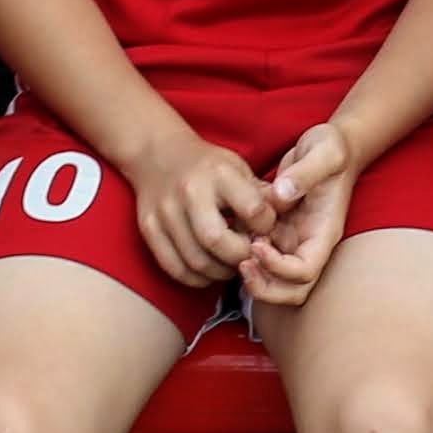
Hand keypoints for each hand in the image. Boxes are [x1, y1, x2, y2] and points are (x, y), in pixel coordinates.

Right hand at [130, 127, 272, 288]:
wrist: (158, 154)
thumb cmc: (209, 166)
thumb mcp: (239, 168)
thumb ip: (262, 197)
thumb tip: (284, 233)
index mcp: (219, 174)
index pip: (252, 210)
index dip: (265, 227)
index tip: (265, 229)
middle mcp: (190, 192)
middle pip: (218, 242)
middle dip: (240, 257)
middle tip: (249, 256)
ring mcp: (165, 212)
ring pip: (196, 261)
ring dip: (220, 272)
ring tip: (231, 265)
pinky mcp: (149, 228)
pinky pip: (174, 268)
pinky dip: (196, 278)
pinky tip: (208, 270)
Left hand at [240, 123, 356, 308]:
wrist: (328, 144)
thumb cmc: (332, 147)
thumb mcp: (325, 150)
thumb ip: (305, 173)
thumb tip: (280, 196)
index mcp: (324, 231)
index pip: (305, 272)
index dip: (279, 268)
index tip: (258, 244)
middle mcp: (309, 243)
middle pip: (293, 291)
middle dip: (266, 287)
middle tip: (242, 264)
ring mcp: (293, 240)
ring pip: (276, 282)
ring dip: (254, 278)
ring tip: (235, 253)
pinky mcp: (278, 232)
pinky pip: (261, 259)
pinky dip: (246, 256)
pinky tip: (233, 234)